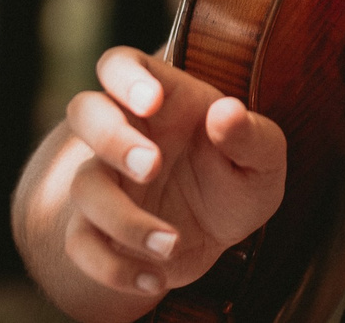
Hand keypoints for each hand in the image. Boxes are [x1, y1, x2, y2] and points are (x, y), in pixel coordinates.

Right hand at [52, 48, 285, 298]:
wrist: (222, 234)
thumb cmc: (239, 176)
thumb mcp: (263, 158)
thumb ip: (250, 133)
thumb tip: (225, 111)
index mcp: (162, 98)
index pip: (119, 63)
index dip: (125, 76)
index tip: (154, 101)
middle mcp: (124, 132)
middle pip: (84, 111)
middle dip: (112, 138)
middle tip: (152, 165)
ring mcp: (105, 180)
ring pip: (83, 186)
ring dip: (123, 217)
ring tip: (171, 242)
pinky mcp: (97, 229)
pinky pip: (80, 244)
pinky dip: (112, 267)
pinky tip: (155, 279)